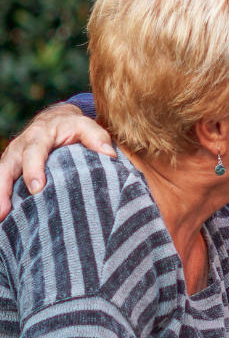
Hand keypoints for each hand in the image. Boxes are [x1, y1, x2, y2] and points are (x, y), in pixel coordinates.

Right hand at [0, 103, 112, 219]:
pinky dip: (1, 197)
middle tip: (5, 210)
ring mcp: (12, 158)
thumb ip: (97, 137)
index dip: (33, 169)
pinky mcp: (10, 167)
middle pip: (7, 167)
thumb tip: (109, 154)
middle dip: (4, 188)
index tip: (37, 188)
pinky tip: (3, 217)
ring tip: (0, 218)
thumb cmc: (72, 126)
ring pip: (0, 176)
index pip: (34, 152)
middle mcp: (20, 147)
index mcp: (39, 136)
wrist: (55, 120)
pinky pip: (2, 182)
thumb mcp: (85, 125)